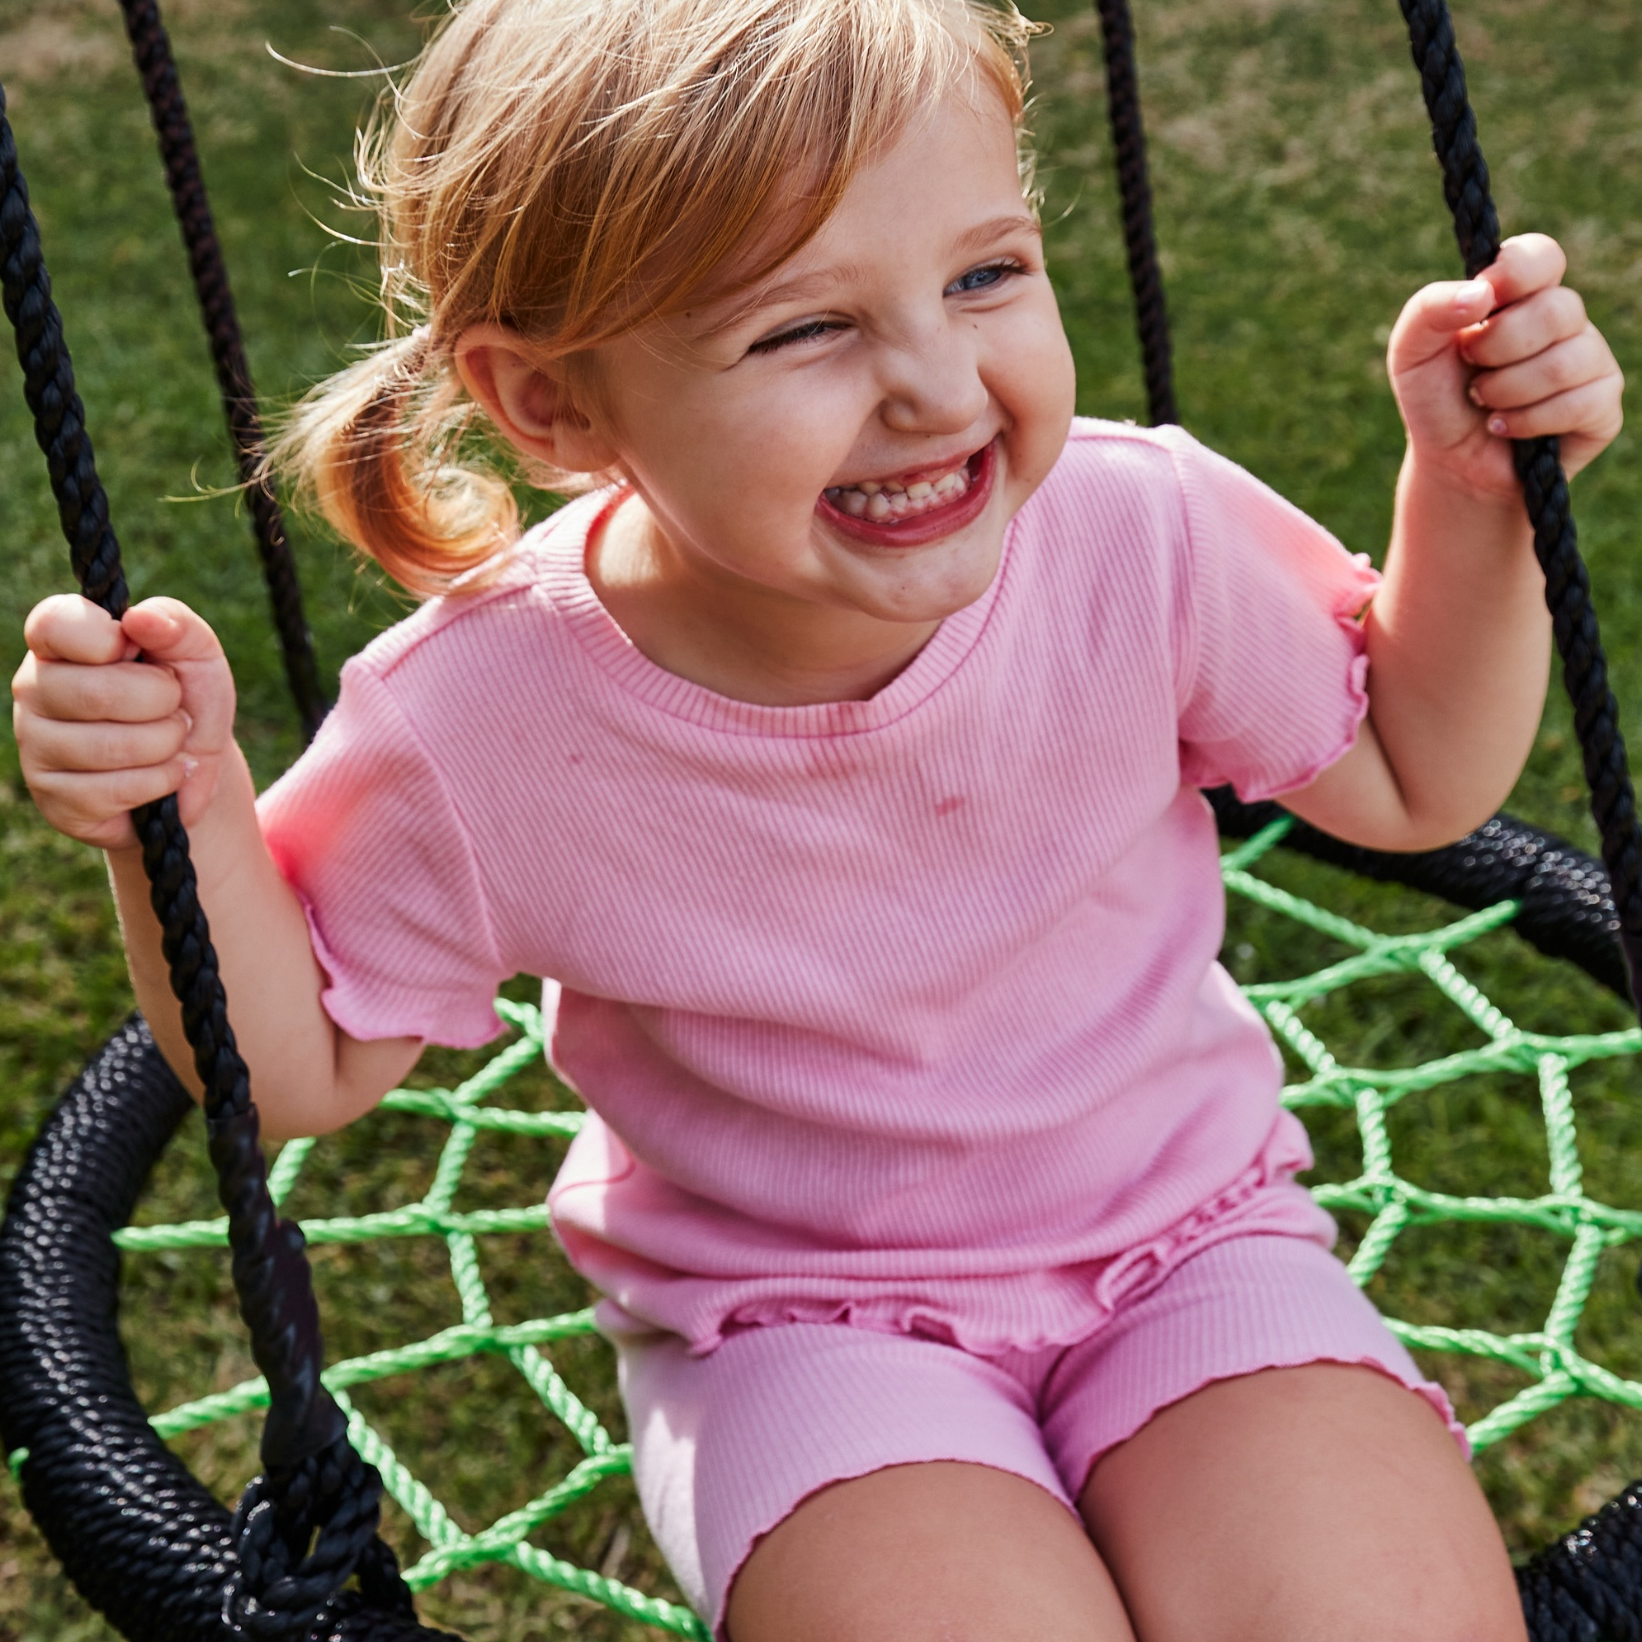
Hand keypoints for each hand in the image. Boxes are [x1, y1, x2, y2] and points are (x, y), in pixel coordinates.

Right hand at [12, 594, 237, 850]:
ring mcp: (37, 747)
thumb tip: (139, 618)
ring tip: (172, 740)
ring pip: (109, 747)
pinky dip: (162, 781)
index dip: (106, 639)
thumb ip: (175, 624)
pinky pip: (116, 791)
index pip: (53, 623)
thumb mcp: (197, 654)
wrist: (196, 767)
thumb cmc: (189, 699)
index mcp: (58, 643)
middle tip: (174, 706)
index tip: (136, 650)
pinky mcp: (55, 799)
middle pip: (96, 693)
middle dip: (161, 701)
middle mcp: (34, 689)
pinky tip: (167, 774)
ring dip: (167, 744)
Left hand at [1388, 232, 1623, 497]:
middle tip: (1472, 371)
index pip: (1541, 256)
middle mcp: (1563, 319)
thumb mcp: (1410, 353)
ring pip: (1564, 362)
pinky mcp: (1601, 404)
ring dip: (1507, 392)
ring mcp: (1589, 359)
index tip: (1482, 301)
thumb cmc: (1436, 399)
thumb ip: (1428, 310)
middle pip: (1555, 309)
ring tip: (1485, 403)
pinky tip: (1505, 427)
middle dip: (1497, 349)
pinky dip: (1527, 422)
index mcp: (1520, 294)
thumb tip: (1479, 291)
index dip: (1515, 273)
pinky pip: (1579, 403)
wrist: (1451, 464)